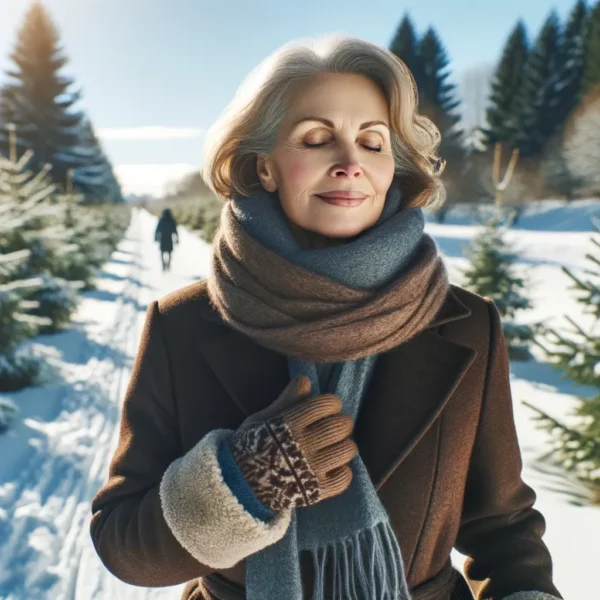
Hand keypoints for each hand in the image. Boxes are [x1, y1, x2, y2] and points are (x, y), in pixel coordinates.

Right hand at [228, 376, 356, 510]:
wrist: (238, 485)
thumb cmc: (251, 446)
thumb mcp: (262, 419)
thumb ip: (286, 400)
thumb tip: (306, 381)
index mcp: (288, 424)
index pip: (324, 405)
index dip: (331, 403)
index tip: (329, 406)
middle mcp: (302, 446)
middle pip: (339, 426)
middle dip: (343, 421)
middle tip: (337, 424)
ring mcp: (310, 470)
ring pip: (346, 450)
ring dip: (346, 444)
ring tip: (337, 444)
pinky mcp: (316, 492)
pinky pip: (343, 478)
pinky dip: (343, 470)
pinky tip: (334, 467)